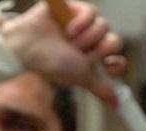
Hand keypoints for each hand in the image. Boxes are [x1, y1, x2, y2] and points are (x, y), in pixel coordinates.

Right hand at [0, 2, 125, 106]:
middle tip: (80, 53)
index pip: (118, 59)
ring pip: (104, 26)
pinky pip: (91, 11)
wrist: (26, 48)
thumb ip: (101, 90)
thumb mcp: (81, 79)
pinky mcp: (72, 8)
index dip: (118, 64)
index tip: (107, 69)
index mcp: (94, 58)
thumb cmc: (50, 64)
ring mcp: (82, 24)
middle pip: (114, 41)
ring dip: (88, 37)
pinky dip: (83, 22)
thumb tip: (117, 105)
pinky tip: (69, 30)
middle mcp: (90, 41)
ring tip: (70, 41)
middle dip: (98, 50)